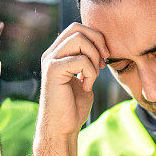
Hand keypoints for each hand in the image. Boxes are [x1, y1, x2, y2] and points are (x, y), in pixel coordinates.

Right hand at [33, 23, 109, 155]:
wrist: (62, 128)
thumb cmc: (73, 107)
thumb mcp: (84, 79)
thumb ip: (88, 62)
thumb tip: (102, 48)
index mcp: (58, 53)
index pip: (77, 28)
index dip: (96, 38)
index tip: (104, 59)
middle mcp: (51, 53)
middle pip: (77, 28)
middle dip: (98, 42)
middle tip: (103, 64)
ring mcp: (51, 61)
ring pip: (79, 39)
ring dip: (94, 57)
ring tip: (93, 76)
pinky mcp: (53, 71)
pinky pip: (80, 59)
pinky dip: (90, 72)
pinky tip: (86, 86)